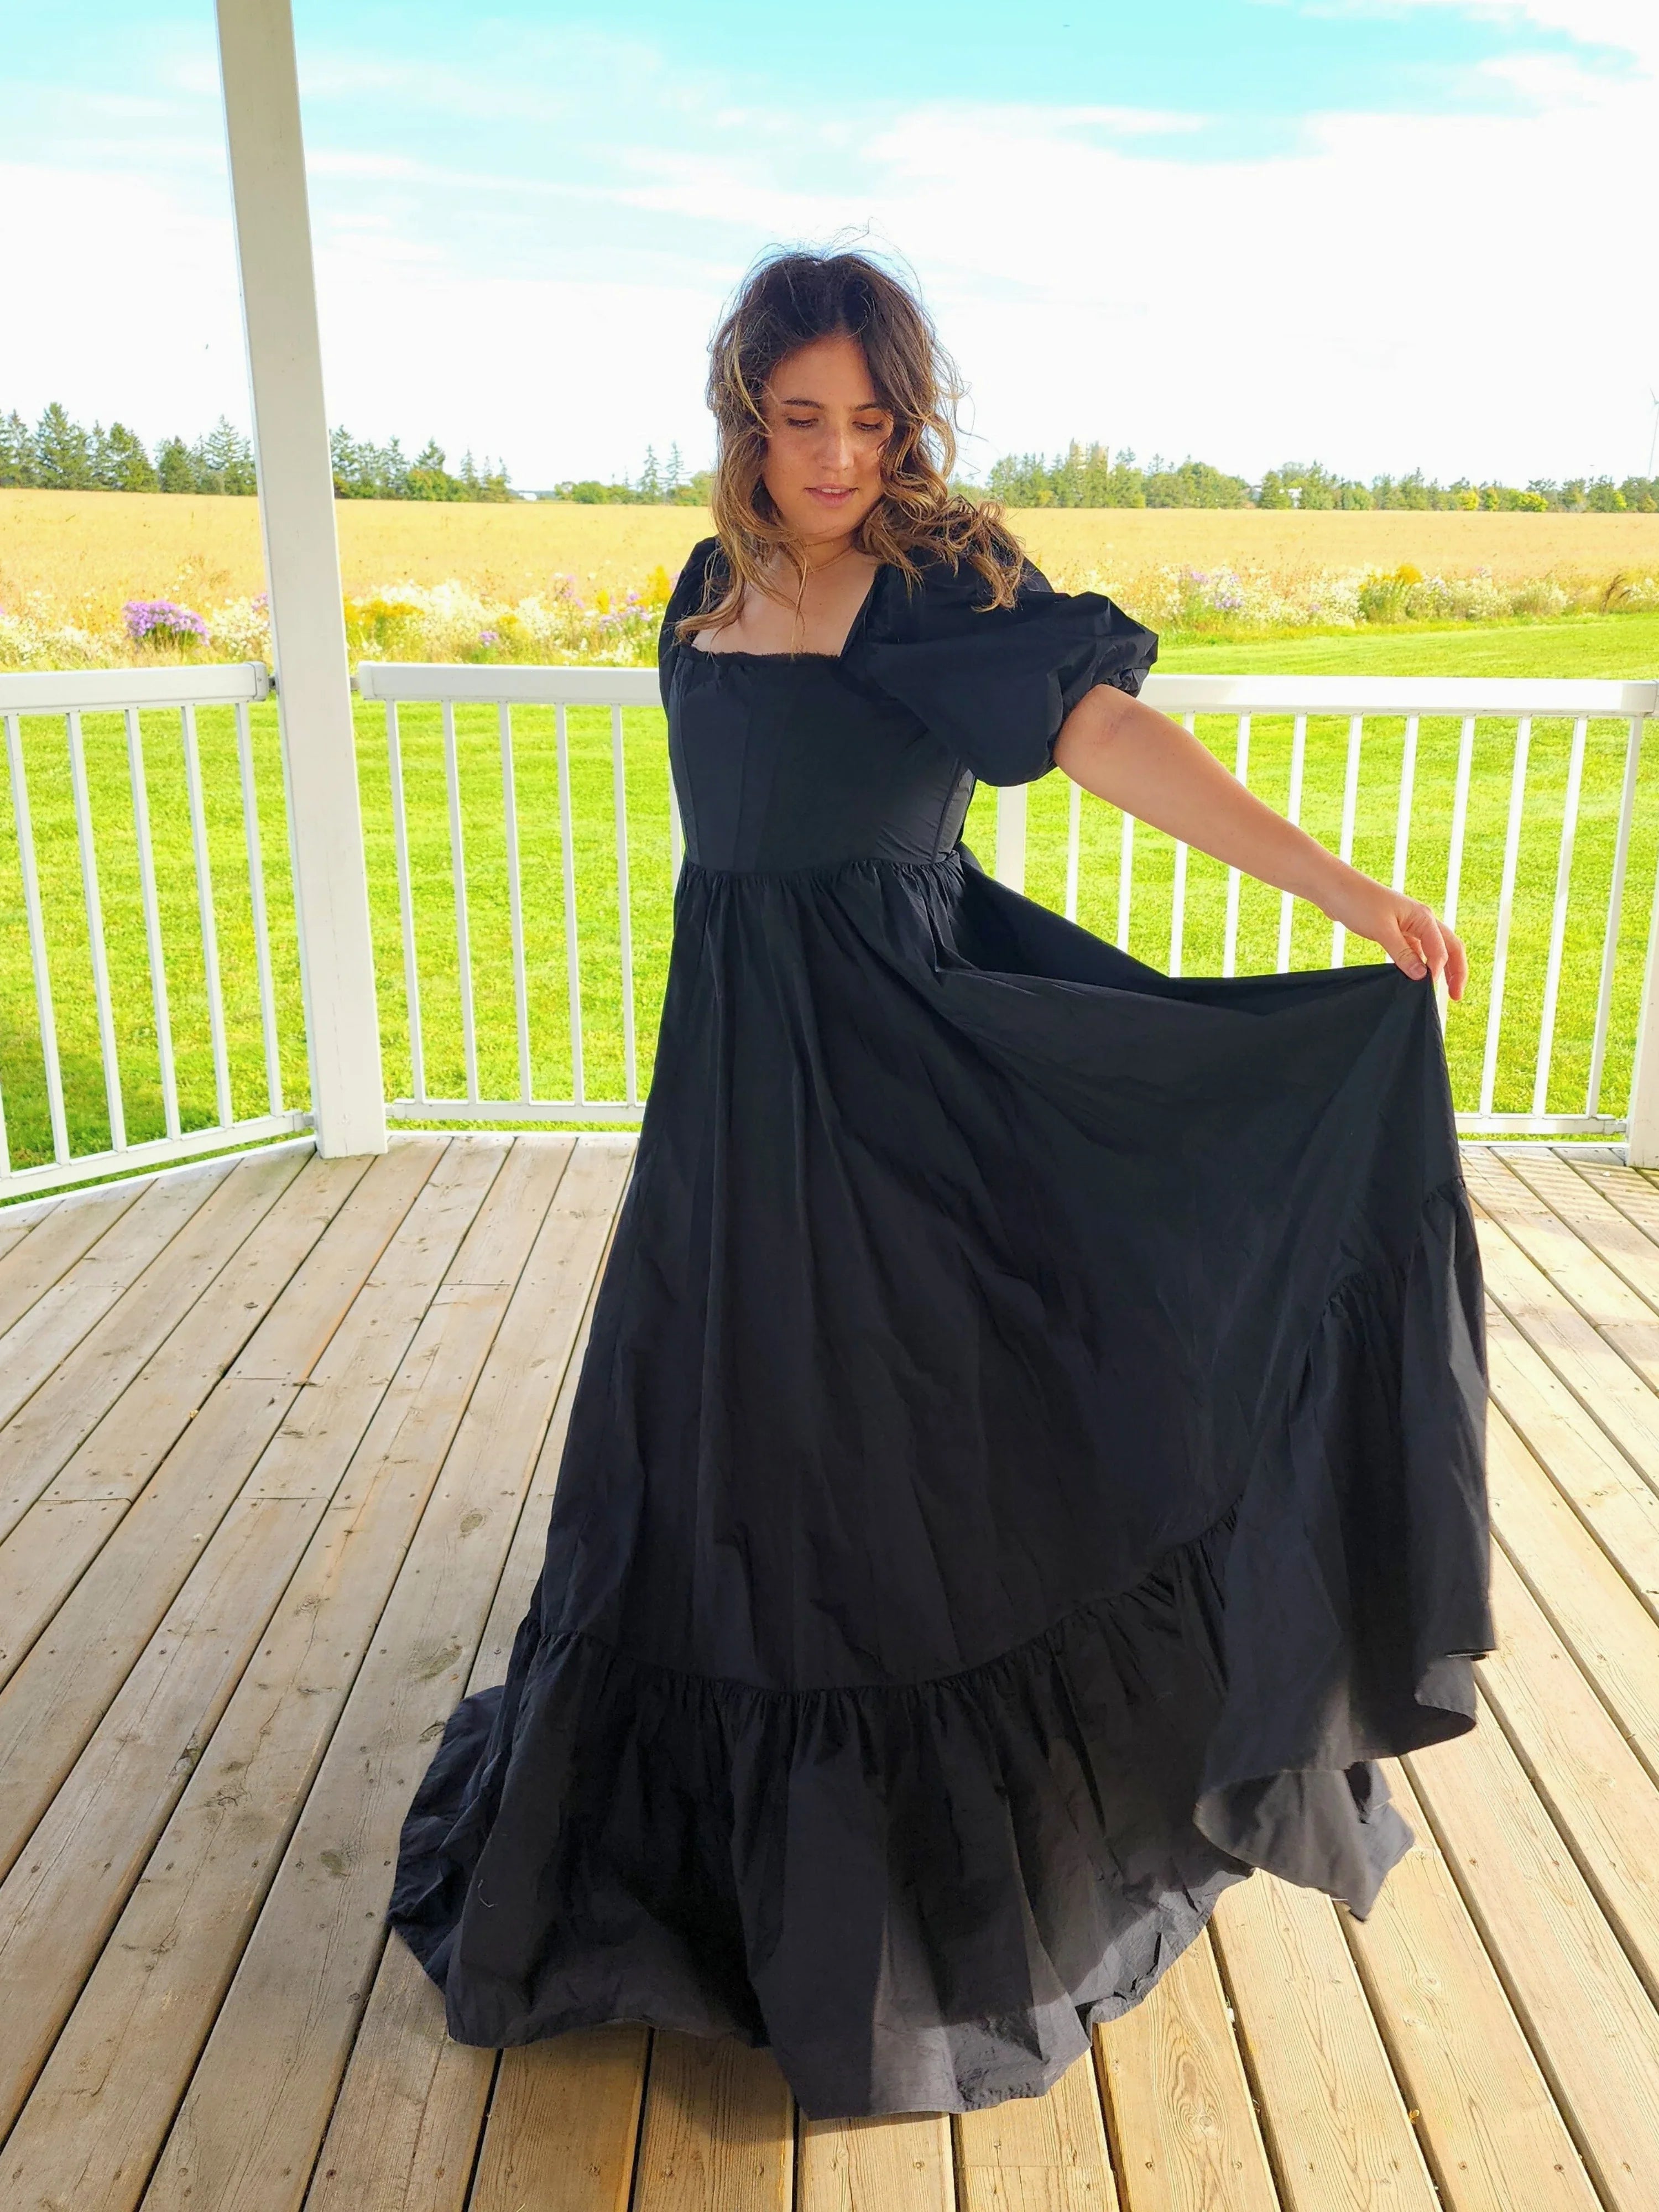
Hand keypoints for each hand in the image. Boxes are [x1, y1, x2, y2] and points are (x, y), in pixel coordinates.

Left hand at [1324, 876, 1467, 1000]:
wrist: (1335, 889)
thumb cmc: (1358, 903)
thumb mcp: (1382, 930)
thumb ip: (1402, 953)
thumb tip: (1422, 976)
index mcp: (1423, 917)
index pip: (1442, 949)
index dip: (1440, 971)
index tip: (1429, 989)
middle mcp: (1422, 920)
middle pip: (1449, 947)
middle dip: (1456, 971)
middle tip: (1455, 997)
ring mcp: (1410, 925)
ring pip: (1433, 950)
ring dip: (1439, 969)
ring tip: (1439, 991)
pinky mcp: (1396, 931)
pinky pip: (1415, 950)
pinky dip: (1419, 964)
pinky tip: (1414, 978)